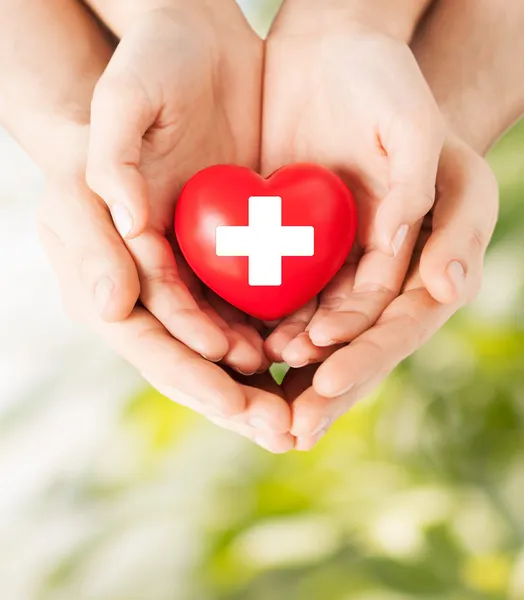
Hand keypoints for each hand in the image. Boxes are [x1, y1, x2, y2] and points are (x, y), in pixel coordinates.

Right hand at [38, 157, 294, 452]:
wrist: (132, 120)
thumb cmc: (94, 148)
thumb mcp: (80, 181)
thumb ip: (93, 242)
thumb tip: (113, 307)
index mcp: (105, 293)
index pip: (150, 347)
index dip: (193, 374)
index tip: (238, 402)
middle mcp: (145, 306)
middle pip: (191, 365)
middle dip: (235, 403)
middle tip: (283, 434)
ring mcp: (181, 293)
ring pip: (220, 351)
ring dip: (258, 387)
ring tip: (299, 416)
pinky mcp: (211, 274)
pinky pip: (242, 315)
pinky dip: (271, 342)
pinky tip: (306, 360)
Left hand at [262, 13, 445, 367]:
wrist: (336, 65)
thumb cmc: (396, 102)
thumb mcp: (432, 149)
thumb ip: (444, 217)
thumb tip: (442, 286)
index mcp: (422, 264)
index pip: (397, 328)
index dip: (365, 357)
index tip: (327, 383)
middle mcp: (378, 276)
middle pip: (352, 346)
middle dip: (321, 387)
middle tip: (287, 428)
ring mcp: (334, 266)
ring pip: (311, 331)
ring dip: (285, 368)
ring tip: (254, 397)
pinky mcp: (294, 250)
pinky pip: (276, 296)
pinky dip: (258, 326)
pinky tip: (235, 348)